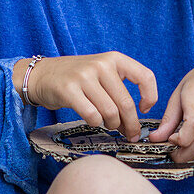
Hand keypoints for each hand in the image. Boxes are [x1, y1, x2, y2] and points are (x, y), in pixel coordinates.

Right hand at [14, 52, 156, 140]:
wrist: (42, 74)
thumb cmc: (78, 78)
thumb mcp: (103, 73)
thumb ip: (120, 91)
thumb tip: (134, 124)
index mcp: (115, 59)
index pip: (145, 76)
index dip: (150, 97)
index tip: (144, 109)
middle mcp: (101, 65)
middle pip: (126, 103)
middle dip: (131, 124)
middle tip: (130, 134)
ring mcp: (84, 76)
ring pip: (110, 112)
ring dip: (112, 125)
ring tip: (109, 125)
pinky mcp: (69, 90)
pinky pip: (92, 115)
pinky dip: (96, 123)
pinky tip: (94, 121)